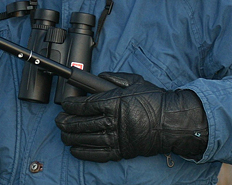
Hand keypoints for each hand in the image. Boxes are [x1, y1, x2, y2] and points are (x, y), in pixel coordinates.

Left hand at [55, 72, 207, 161]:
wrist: (171, 122)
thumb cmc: (154, 100)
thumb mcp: (134, 81)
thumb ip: (114, 78)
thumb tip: (99, 77)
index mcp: (112, 102)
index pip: (83, 105)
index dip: (70, 106)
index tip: (65, 105)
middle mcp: (110, 121)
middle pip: (80, 123)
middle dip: (66, 122)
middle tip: (59, 121)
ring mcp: (115, 138)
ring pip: (85, 139)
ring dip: (71, 137)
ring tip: (63, 135)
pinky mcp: (121, 151)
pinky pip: (97, 154)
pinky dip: (83, 153)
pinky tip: (75, 150)